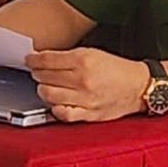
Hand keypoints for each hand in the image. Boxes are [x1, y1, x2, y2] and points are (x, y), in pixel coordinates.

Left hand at [25, 47, 151, 122]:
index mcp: (84, 59)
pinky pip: (63, 114)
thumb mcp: (94, 53)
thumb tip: (44, 59)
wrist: (138, 86)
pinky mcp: (89, 114)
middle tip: (36, 72)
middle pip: (45, 77)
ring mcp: (85, 98)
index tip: (29, 60)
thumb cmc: (117, 69)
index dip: (34, 60)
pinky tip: (55, 102)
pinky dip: (54, 108)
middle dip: (37, 73)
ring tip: (44, 86)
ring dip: (42, 89)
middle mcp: (83, 79)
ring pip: (49, 95)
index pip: (48, 60)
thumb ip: (69, 57)